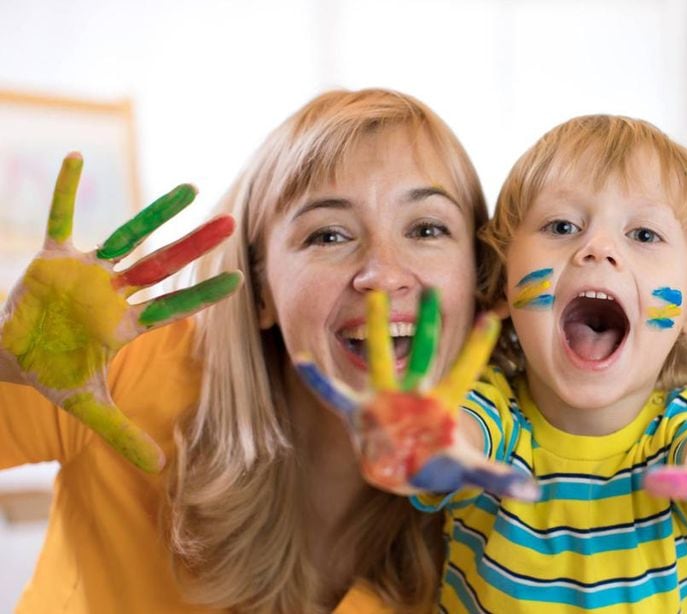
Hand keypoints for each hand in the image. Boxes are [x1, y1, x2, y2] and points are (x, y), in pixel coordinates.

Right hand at [0, 153, 240, 471]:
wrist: (7, 358)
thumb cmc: (52, 374)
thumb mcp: (87, 407)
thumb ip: (123, 434)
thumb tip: (159, 466)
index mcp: (127, 321)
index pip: (175, 306)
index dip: (205, 295)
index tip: (242, 281)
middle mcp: (116, 290)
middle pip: (164, 263)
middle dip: (197, 245)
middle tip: (232, 222)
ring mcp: (88, 270)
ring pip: (129, 234)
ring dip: (156, 212)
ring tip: (189, 187)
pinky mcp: (52, 256)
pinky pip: (60, 215)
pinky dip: (65, 189)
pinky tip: (76, 157)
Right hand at [295, 289, 537, 499]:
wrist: (404, 472)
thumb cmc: (437, 465)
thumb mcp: (467, 471)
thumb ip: (496, 478)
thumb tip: (532, 491)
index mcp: (442, 403)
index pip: (464, 369)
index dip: (477, 346)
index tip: (491, 316)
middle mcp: (414, 393)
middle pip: (424, 351)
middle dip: (428, 323)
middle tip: (433, 288)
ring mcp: (385, 399)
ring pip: (380, 357)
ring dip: (377, 329)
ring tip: (376, 298)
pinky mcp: (359, 412)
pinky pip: (334, 394)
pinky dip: (317, 380)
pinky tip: (302, 359)